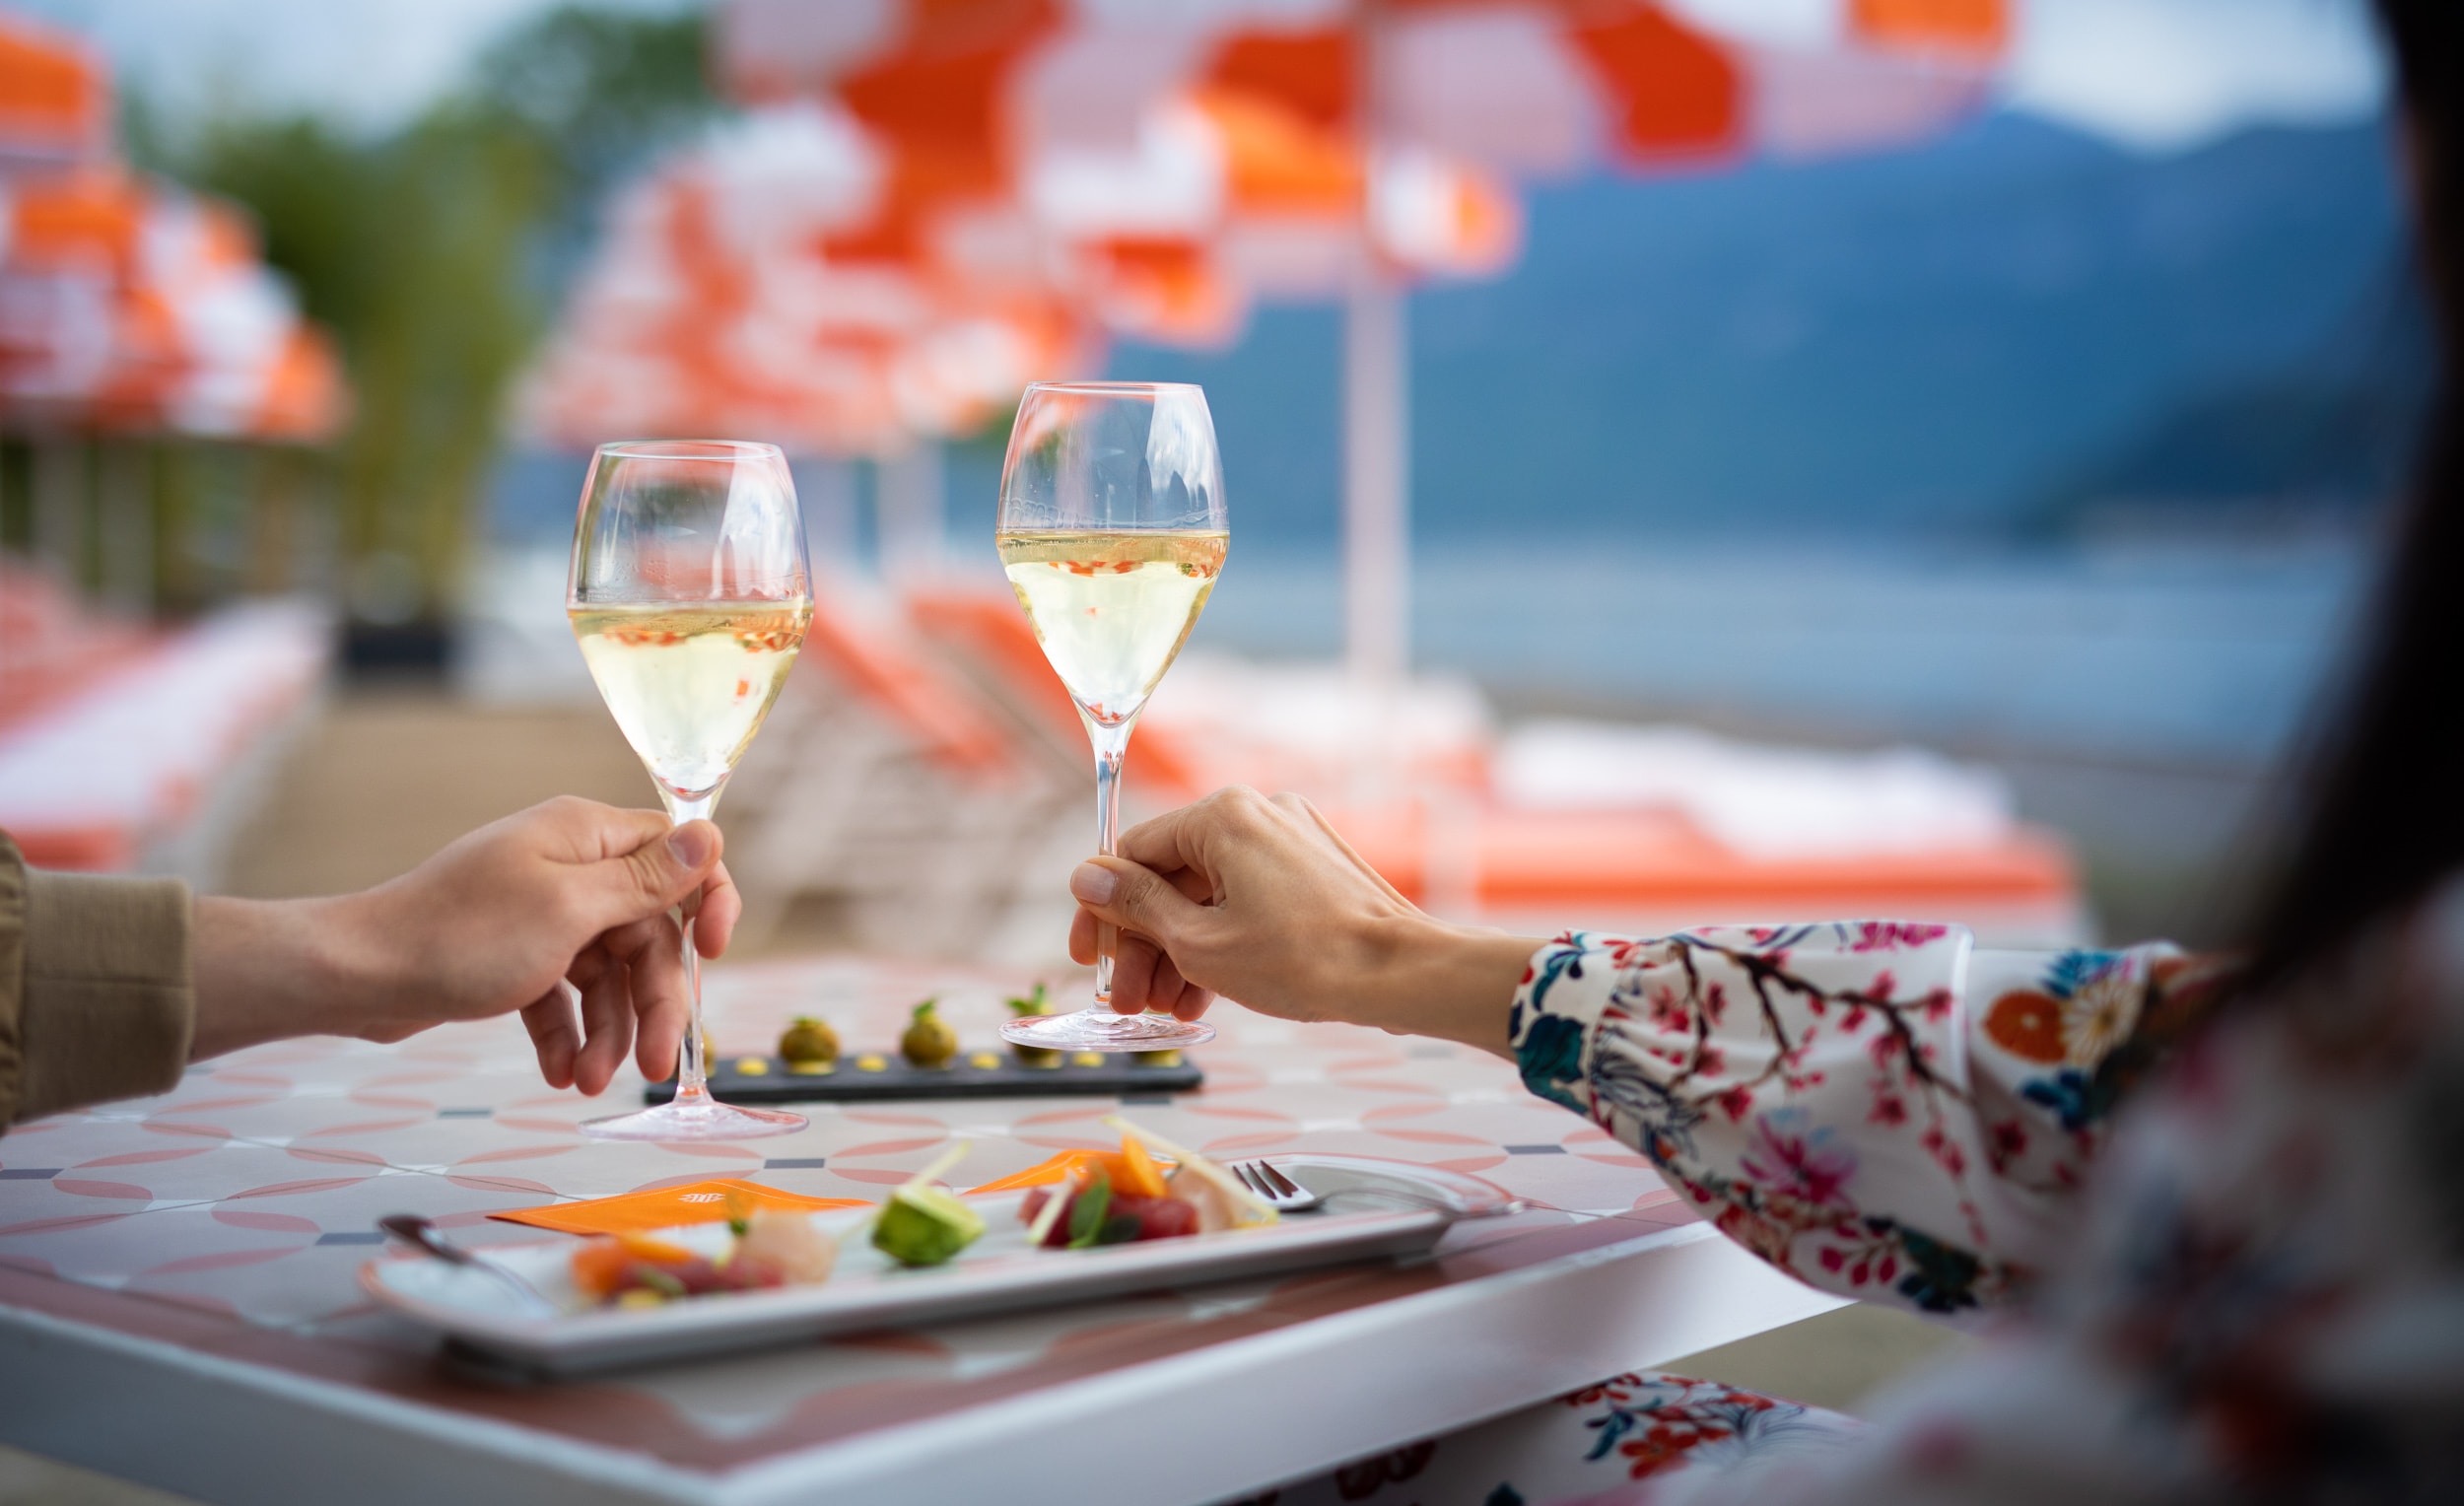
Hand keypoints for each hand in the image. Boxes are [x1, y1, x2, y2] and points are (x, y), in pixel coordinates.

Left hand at [192, 797, 738, 1094]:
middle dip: (654, 1002)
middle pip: (648, 934)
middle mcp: (571, 867)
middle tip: (655, 1066)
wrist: (356, 977)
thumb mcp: (568, 911)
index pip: (678, 856)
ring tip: (590, 1083)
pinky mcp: (515, 955)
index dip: (708, 901)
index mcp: (586, 837)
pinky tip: (559, 1073)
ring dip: (609, 1031)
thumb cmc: (460, 936)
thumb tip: (711, 835)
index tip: (716, 953)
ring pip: (609, 974)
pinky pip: (564, 995)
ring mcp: (542, 913)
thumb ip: (646, 881)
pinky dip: (567, 1033)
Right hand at [1064, 787, 1536, 1056]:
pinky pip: (1248, 900)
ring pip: (1210, 894)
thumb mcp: (1199, 942)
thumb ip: (1136, 906)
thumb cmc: (1303, 960)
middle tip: (1126, 1000)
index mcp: (1223, 815)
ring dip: (1180, 952)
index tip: (1088, 959)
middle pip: (1172, 877)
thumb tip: (1087, 876)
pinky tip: (1202, 998)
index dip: (1104, 911)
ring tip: (1163, 1011)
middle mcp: (1257, 814)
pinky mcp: (1315, 870)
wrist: (1401, 975)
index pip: (1135, 853)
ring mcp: (1291, 840)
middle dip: (1145, 945)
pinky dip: (1222, 942)